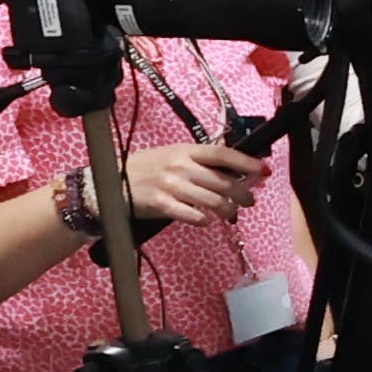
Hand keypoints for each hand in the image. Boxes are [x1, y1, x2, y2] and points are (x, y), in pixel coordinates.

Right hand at [120, 140, 262, 227]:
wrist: (109, 181)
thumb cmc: (146, 168)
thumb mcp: (172, 155)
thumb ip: (198, 161)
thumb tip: (231, 170)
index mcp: (185, 150)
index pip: (222, 153)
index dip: (245, 162)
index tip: (263, 170)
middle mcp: (180, 166)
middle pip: (223, 181)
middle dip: (242, 193)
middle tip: (248, 201)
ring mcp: (171, 185)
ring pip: (212, 200)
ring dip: (227, 210)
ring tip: (230, 213)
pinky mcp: (160, 204)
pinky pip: (192, 215)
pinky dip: (204, 220)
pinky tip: (207, 220)